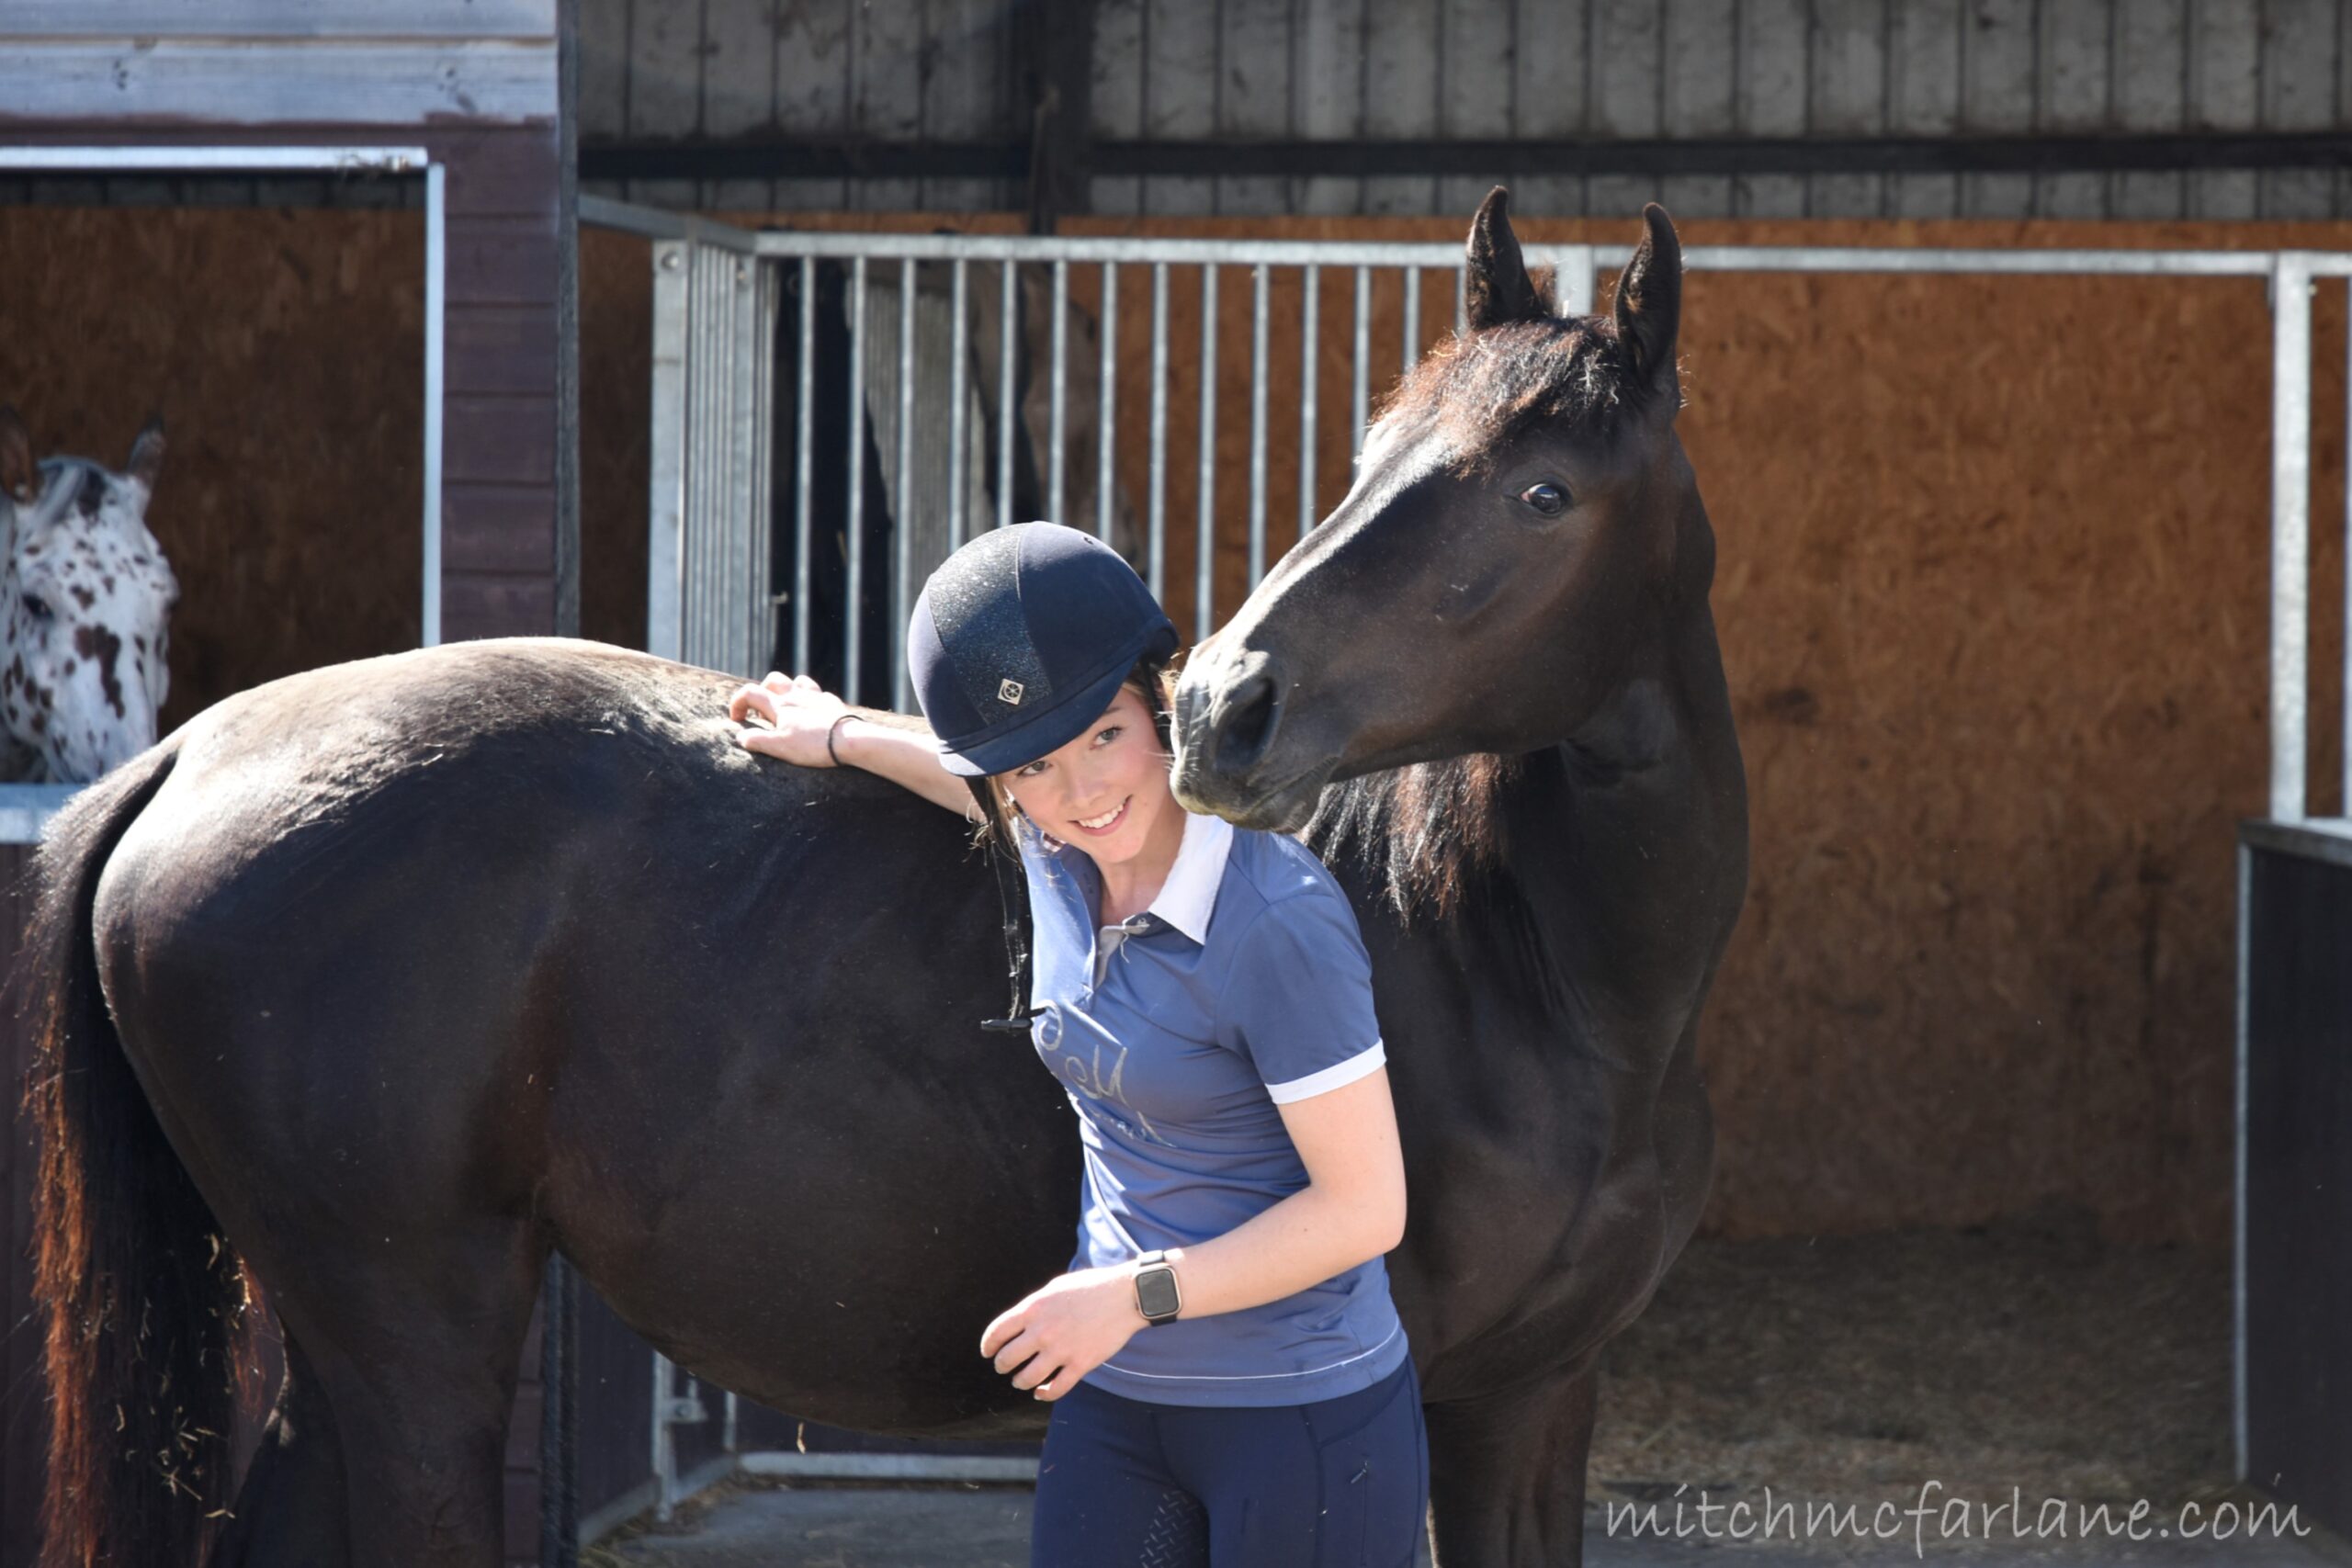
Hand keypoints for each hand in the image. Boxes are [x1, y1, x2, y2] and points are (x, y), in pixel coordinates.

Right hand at [728, 671, 850, 768]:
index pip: (751, 692)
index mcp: (781, 705)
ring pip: (800, 681)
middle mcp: (797, 695)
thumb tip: (741, 737)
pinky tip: (815, 713)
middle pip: (775, 679)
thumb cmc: (813, 745)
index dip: (737, 703)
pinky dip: (813, 701)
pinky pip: (821, 695)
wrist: (851, 740)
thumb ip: (757, 741)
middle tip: (762, 712)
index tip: (737, 720)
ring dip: (790, 689)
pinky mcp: (835, 704)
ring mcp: (817, 698)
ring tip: (788, 707)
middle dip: (763, 690)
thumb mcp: (779, 747)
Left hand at [978, 1265, 1146, 1401]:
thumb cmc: (1090, 1287)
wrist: (1124, 1295)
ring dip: (1020, 1382)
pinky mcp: (1081, 1364)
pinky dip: (1045, 1394)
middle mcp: (1043, 1331)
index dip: (988, 1345)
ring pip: (1027, 1378)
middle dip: (1001, 1365)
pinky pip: (1056, 1388)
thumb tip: (1020, 1322)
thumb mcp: (1055, 1288)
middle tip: (1003, 1367)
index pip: (997, 1332)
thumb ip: (1035, 1306)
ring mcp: (1061, 1350)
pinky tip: (1041, 1392)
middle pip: (1008, 1358)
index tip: (987, 1352)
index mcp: (1033, 1308)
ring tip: (1020, 1381)